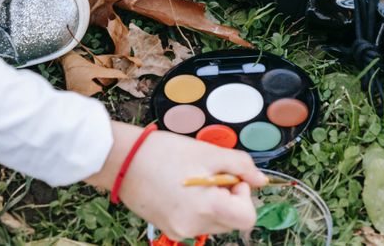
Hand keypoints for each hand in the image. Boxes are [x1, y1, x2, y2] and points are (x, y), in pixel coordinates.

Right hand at [86, 122, 267, 239]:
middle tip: (210, 175)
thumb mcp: (210, 152)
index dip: (243, 196)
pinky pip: (196, 222)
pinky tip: (180, 188)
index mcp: (207, 209)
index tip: (229, 178)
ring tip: (193, 180)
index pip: (247, 218)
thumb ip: (242, 166)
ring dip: (213, 203)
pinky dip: (197, 208)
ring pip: (215, 222)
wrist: (122, 160)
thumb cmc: (164, 152)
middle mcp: (194, 227)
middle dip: (229, 198)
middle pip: (231, 221)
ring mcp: (179, 231)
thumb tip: (261, 180)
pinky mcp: (169, 228)